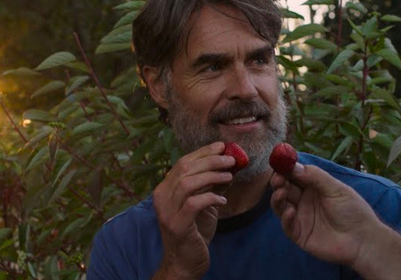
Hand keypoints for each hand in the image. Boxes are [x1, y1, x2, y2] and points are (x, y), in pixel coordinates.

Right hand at [152, 142, 233, 278]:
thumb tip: (230, 165)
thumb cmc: (195, 231)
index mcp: (165, 189)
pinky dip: (210, 197)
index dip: (203, 152)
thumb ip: (212, 184)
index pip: (182, 162)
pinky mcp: (177, 225)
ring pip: (187, 183)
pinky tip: (223, 199)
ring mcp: (167, 212)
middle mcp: (161, 198)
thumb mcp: (204, 203)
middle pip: (185, 168)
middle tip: (232, 160)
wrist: (185, 262)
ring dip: (212, 176)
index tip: (222, 146)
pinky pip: (193, 204)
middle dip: (211, 160)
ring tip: (229, 176)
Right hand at [269, 163, 381, 266]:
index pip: (295, 175)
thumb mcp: (336, 189)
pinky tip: (291, 211)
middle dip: (279, 182)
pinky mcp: (300, 235)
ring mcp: (301, 217)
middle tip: (277, 178)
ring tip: (281, 192)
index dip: (286, 169)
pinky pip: (287, 226)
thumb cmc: (353, 211)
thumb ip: (316, 177)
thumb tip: (294, 166)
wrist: (363, 239)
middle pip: (285, 189)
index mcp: (314, 187)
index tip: (279, 163)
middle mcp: (305, 201)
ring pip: (282, 206)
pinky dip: (286, 218)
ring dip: (278, 198)